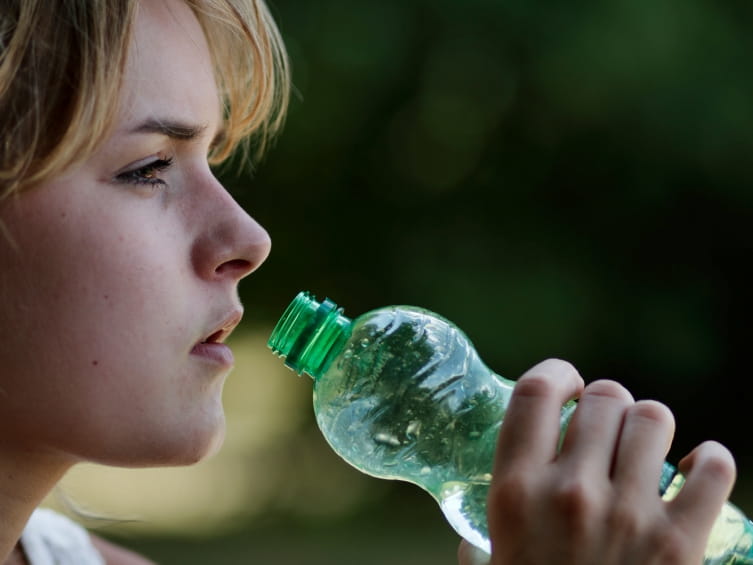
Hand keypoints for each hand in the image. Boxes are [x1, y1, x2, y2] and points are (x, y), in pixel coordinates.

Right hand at [457, 359, 735, 564]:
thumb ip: (475, 548)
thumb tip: (467, 545)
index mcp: (516, 491)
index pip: (535, 391)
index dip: (556, 371)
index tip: (567, 382)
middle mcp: (571, 491)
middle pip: (604, 397)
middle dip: (607, 402)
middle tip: (605, 426)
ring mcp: (630, 515)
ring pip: (655, 418)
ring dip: (650, 426)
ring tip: (644, 447)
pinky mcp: (681, 545)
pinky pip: (713, 469)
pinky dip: (709, 461)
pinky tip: (694, 470)